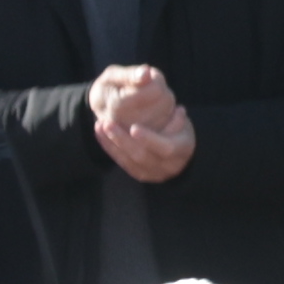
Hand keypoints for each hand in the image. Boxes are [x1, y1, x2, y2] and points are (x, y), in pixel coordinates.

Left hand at [87, 63, 196, 183]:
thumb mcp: (184, 124)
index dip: (149, 139)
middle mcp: (167, 166)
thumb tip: (178, 110)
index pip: (165, 148)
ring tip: (100, 126)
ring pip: (128, 161)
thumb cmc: (181, 133)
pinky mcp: (139, 174)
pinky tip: (100, 133)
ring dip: (111, 143)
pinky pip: (122, 163)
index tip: (134, 128)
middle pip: (141, 156)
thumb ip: (178, 118)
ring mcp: (152, 173)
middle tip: (107, 123)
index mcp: (181, 152)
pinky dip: (109, 148)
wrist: (180, 157)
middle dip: (122, 140)